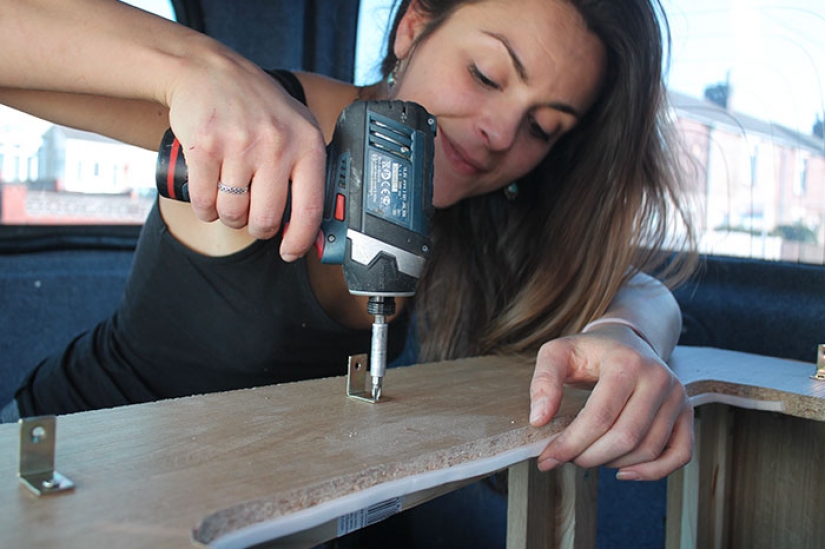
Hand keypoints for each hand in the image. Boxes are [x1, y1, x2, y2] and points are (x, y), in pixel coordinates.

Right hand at [165, 45, 325, 259]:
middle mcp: (276, 144)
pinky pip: (205, 202)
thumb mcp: (298, 128)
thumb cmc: (258, 105)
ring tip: (231, 200)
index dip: (301, 241)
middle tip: (254, 217)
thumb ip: (310, 171)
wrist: (209, 71)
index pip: (310, 209)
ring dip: (230, 217)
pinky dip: (205, 209)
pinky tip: (209, 197)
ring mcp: (239, 145)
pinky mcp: (204, 146)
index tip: (290, 252)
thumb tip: (315, 227)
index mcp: (307, 143)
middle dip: (258, 228)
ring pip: (234, 214)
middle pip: (267, 219)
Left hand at [528, 324, 692, 479]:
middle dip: (589, 456)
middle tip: (566, 458)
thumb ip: (543, 381)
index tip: (547, 459)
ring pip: (648, 449)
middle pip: (625, 437)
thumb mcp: (558, 353)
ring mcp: (677, 396)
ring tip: (587, 455)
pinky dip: (653, 472)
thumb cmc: (589, 351)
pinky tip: (622, 472)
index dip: (570, 443)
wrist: (627, 340)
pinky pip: (679, 454)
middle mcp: (658, 378)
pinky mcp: (686, 412)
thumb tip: (540, 419)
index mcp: (626, 362)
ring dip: (612, 463)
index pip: (600, 415)